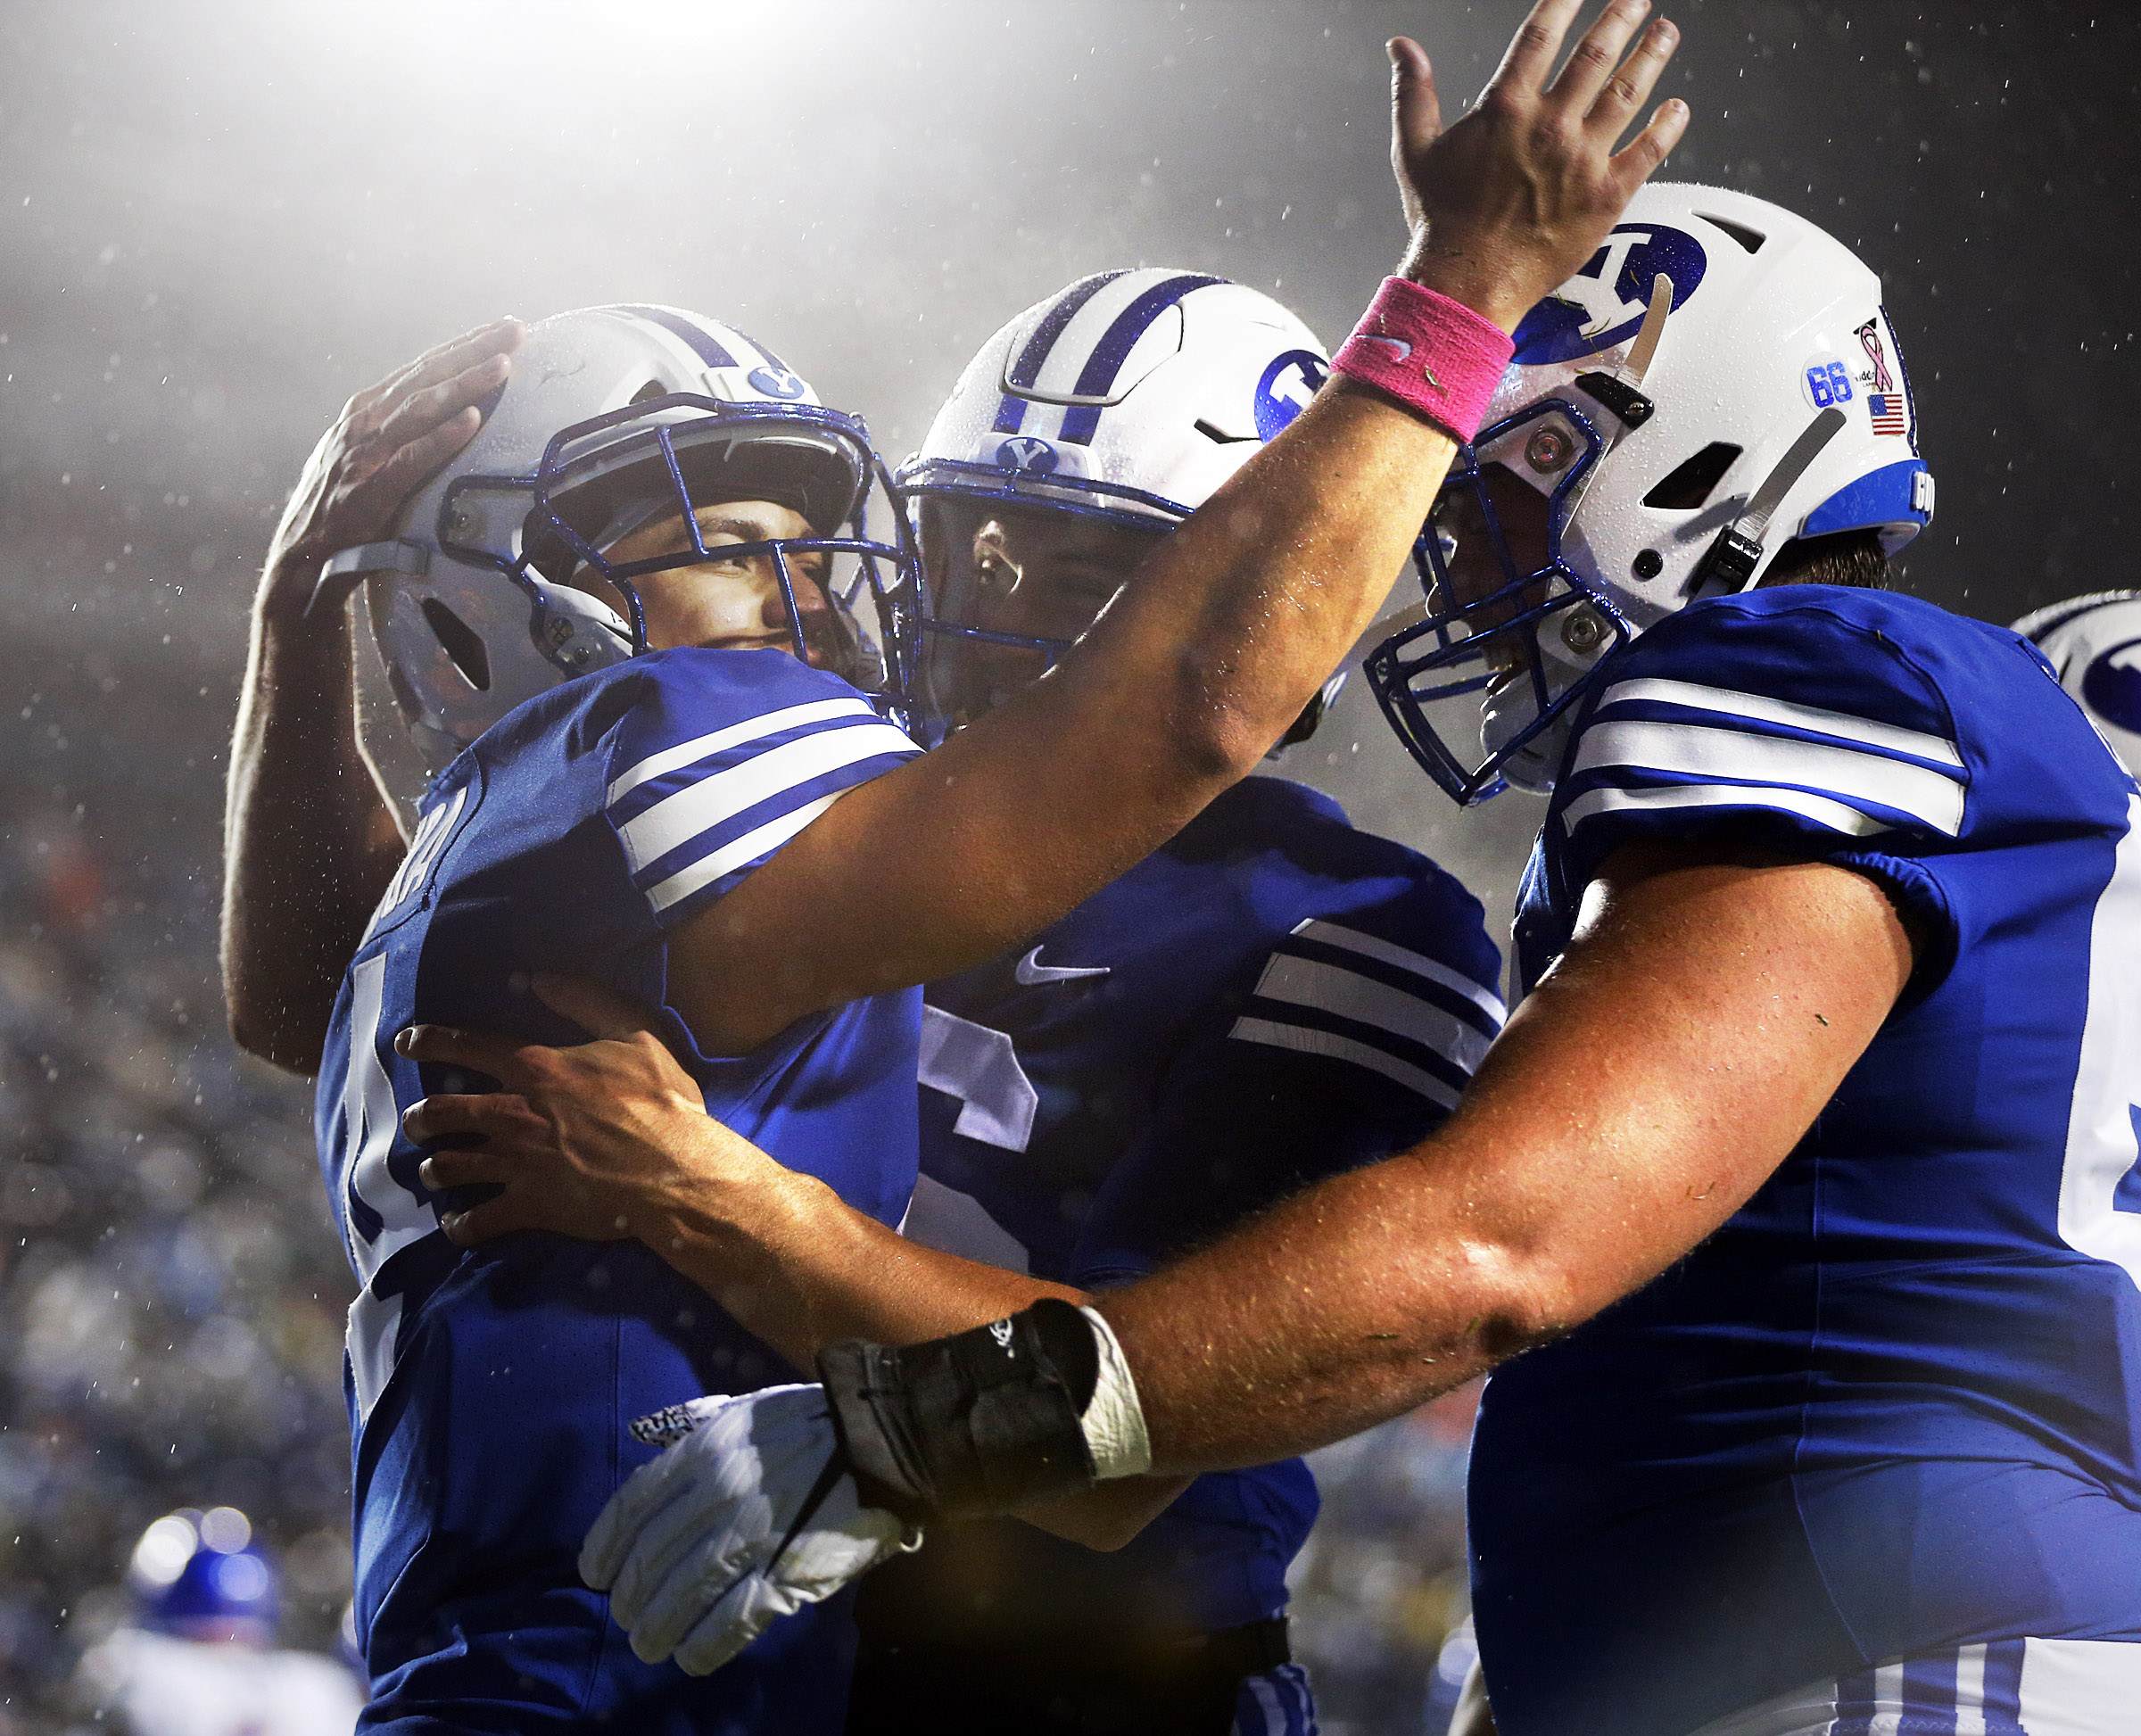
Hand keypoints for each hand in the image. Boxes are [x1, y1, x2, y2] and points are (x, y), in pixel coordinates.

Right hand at [260, 317, 524, 627]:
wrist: (303, 554)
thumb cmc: (345, 502)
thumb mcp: (367, 452)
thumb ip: (400, 430)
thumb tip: (452, 409)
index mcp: (367, 409)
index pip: (423, 367)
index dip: (464, 344)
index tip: (503, 327)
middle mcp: (366, 422)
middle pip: (427, 376)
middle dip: (473, 350)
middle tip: (516, 330)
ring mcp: (367, 454)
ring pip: (421, 409)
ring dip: (464, 384)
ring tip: (503, 366)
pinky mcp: (371, 491)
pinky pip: (412, 460)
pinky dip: (442, 438)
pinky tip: (471, 420)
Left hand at [396, 973, 781, 1249]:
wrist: (674, 1169)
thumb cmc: (660, 1100)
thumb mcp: (634, 1031)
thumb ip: (584, 999)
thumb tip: (535, 977)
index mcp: (535, 1068)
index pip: (465, 1046)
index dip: (428, 1041)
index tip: (404, 1043)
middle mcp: (513, 1114)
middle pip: (441, 1113)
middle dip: (421, 1119)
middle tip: (417, 1123)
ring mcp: (516, 1163)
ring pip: (449, 1166)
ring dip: (435, 1169)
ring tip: (433, 1171)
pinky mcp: (528, 1205)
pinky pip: (477, 1221)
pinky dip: (461, 1225)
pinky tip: (457, 1225)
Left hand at [580, 1385, 916, 1674]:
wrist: (881, 1442)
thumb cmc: (808, 1422)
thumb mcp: (742, 1408)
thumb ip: (693, 1425)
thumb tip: (647, 1440)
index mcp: (704, 1450)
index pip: (633, 1507)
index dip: (605, 1548)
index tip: (595, 1574)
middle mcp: (718, 1494)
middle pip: (651, 1559)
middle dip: (631, 1597)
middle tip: (628, 1617)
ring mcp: (752, 1536)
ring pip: (682, 1596)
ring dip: (656, 1629)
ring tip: (649, 1645)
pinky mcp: (786, 1573)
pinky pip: (731, 1621)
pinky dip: (703, 1647)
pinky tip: (690, 1658)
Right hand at [1389, 0, 1688, 328]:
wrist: (1469, 283)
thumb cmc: (1441, 221)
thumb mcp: (1414, 150)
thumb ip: (1414, 93)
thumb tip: (1401, 47)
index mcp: (1506, 108)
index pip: (1540, 36)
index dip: (1563, 3)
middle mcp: (1550, 126)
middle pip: (1597, 54)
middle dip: (1622, 18)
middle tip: (1637, 0)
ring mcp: (1583, 160)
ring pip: (1629, 92)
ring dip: (1652, 55)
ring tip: (1665, 32)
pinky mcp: (1607, 195)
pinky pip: (1649, 150)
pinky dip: (1668, 125)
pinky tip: (1678, 107)